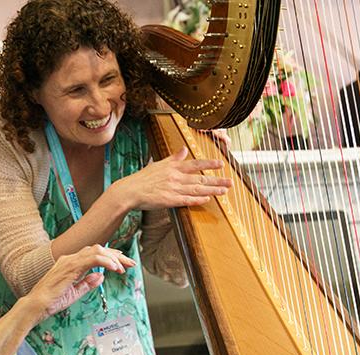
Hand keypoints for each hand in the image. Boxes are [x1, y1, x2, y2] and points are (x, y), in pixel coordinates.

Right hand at [24, 245, 135, 318]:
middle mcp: (69, 258)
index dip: (110, 256)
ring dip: (114, 258)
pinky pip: (94, 259)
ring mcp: (69, 261)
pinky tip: (114, 268)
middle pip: (98, 249)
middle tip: (130, 263)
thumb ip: (87, 283)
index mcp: (69, 263)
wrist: (36, 306)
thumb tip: (101, 276)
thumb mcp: (74, 292)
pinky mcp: (71, 267)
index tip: (122, 262)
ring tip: (124, 267)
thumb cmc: (51, 301)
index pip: (93, 254)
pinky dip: (107, 262)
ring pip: (97, 251)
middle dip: (116, 255)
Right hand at [112, 146, 231, 210]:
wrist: (130, 191)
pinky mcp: (169, 200)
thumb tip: (184, 148)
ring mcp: (173, 189)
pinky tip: (207, 200)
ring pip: (196, 189)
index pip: (195, 164)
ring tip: (223, 191)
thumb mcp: (159, 164)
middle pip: (200, 178)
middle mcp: (175, 177)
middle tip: (230, 182)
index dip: (209, 164)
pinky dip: (197, 200)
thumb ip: (174, 157)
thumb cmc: (143, 178)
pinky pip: (186, 200)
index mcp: (173, 167)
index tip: (221, 164)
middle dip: (216, 180)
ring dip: (211, 190)